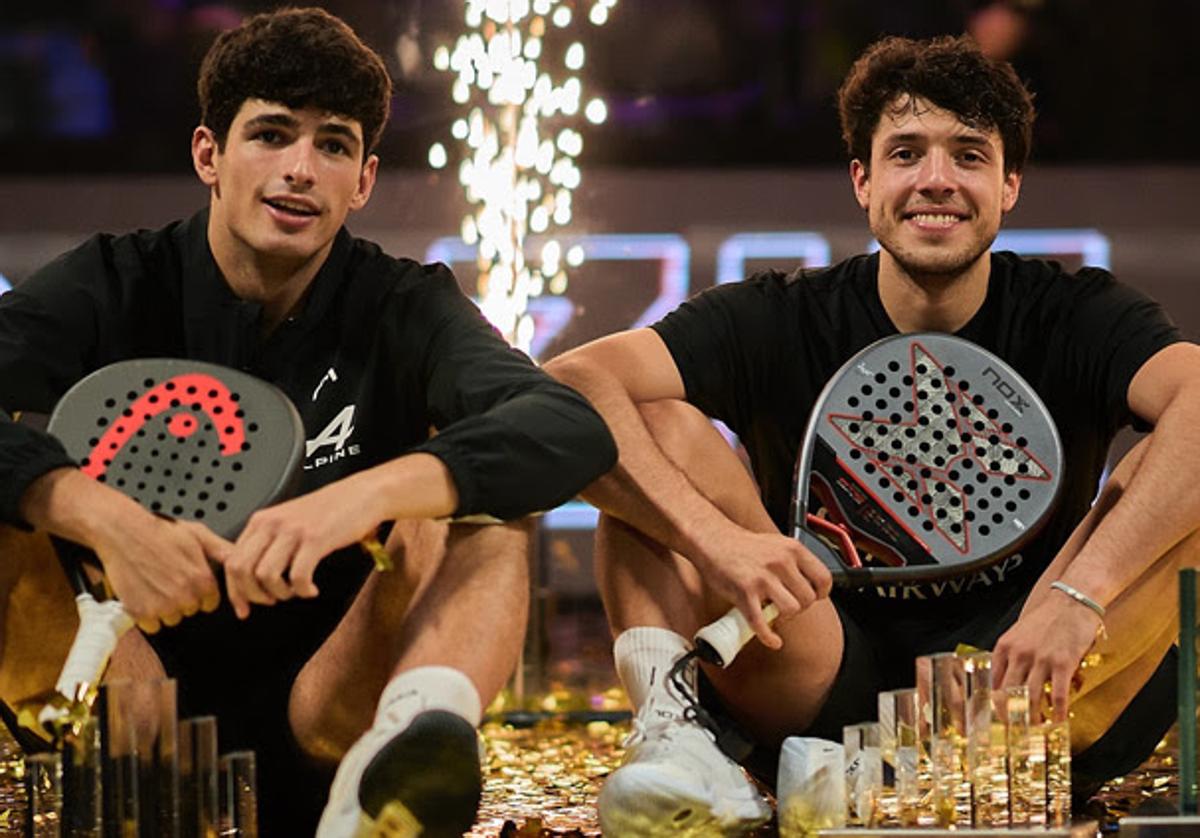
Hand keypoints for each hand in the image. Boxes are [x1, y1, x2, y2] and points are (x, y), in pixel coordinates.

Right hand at [20, 468, 226, 633]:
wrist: (124, 532)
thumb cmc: (159, 532)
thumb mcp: (199, 535)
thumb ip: (223, 551)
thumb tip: (241, 561)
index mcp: (201, 580)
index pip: (211, 603)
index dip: (200, 593)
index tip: (190, 584)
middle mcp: (184, 596)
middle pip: (190, 611)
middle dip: (183, 599)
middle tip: (170, 579)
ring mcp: (162, 606)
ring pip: (172, 619)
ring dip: (165, 608)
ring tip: (156, 584)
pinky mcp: (140, 613)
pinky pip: (151, 626)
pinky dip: (147, 615)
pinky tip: (145, 595)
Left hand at [219, 473, 387, 618]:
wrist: (362, 493)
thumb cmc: (330, 510)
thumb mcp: (289, 521)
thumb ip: (267, 542)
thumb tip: (250, 575)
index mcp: (261, 520)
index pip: (232, 560)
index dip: (235, 591)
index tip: (243, 608)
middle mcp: (272, 523)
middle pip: (241, 569)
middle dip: (254, 595)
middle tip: (272, 600)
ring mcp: (293, 530)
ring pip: (266, 576)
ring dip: (280, 593)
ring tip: (295, 591)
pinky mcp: (315, 539)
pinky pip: (298, 576)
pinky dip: (303, 590)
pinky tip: (311, 589)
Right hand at [696, 525, 832, 649]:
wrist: (712, 539)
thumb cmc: (742, 544)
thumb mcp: (776, 544)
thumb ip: (793, 564)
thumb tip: (806, 586)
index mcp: (792, 549)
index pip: (824, 579)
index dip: (819, 593)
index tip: (812, 597)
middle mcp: (780, 562)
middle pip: (808, 599)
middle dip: (799, 607)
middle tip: (786, 604)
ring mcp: (762, 577)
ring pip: (792, 610)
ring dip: (784, 617)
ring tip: (774, 612)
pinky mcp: (744, 592)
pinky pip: (762, 622)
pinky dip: (768, 637)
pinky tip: (771, 639)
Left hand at [991, 593, 1102, 721]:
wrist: (1071, 600)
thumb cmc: (1047, 618)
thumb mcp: (1019, 634)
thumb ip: (1011, 657)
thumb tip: (1007, 684)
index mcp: (1004, 647)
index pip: (992, 681)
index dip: (991, 703)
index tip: (993, 717)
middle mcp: (1019, 654)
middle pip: (1007, 693)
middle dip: (1009, 716)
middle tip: (1011, 731)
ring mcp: (1040, 659)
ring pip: (1031, 698)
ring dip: (1033, 718)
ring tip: (1034, 731)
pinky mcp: (1063, 663)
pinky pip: (1059, 694)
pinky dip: (1058, 712)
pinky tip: (1059, 721)